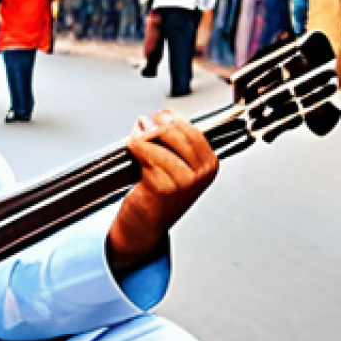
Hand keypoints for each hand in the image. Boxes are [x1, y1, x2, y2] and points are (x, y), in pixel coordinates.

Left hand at [108, 111, 217, 272]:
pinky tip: (131, 150)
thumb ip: (176, 142)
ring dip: (141, 135)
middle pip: (174, 131)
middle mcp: (201, 174)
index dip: (171, 118)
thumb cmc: (158, 195)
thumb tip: (164, 116)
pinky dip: (134, 148)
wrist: (144, 225)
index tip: (159, 115)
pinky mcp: (163, 186)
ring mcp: (184, 181)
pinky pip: (145, 153)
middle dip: (154, 123)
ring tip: (134, 138)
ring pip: (158, 140)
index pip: (191, 129)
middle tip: (141, 124)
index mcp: (209, 165)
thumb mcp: (176, 166)